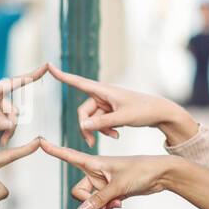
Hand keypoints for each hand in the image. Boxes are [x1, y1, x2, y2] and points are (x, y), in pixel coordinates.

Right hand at [40, 138, 174, 208]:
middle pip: (79, 191)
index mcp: (94, 162)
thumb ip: (100, 199)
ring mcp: (105, 182)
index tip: (38, 141)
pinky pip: (101, 204)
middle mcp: (96, 171)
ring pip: (91, 200)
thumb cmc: (141, 171)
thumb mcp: (119, 186)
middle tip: (105, 203)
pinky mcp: (114, 191)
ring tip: (115, 208)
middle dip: (88, 201)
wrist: (161, 175)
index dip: (54, 150)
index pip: (68, 155)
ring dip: (99, 207)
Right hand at [47, 63, 199, 147]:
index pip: (79, 82)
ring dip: (98, 130)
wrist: (161, 113)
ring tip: (113, 137)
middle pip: (84, 111)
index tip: (48, 66)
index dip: (62, 76)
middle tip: (91, 143)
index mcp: (104, 91)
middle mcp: (103, 95)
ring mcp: (107, 104)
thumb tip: (83, 126)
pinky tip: (116, 135)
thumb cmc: (144, 110)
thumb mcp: (123, 118)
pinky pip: (100, 122)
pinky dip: (105, 130)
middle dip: (86, 127)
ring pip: (92, 119)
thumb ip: (103, 122)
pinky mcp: (111, 111)